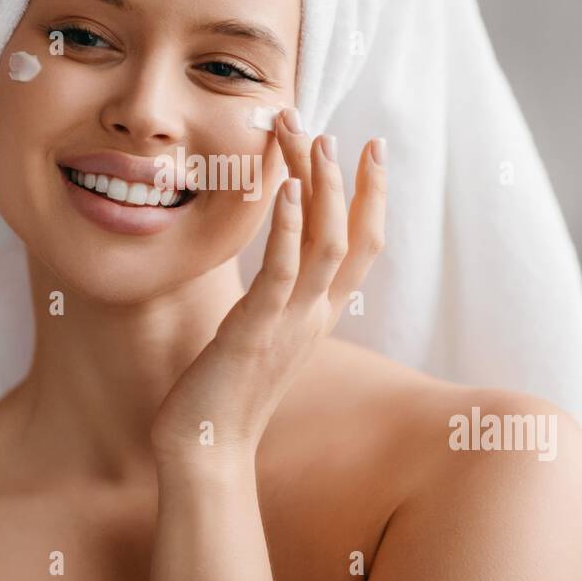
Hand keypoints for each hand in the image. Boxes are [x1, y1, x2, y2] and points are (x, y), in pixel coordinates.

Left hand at [149, 107, 387, 468]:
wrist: (208, 449)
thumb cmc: (227, 390)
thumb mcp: (263, 334)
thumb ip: (278, 298)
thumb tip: (276, 262)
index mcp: (319, 315)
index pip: (363, 245)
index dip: (372, 196)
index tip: (371, 149)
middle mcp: (315, 316)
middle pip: (353, 235)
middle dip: (348, 179)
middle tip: (336, 131)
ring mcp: (291, 324)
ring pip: (327, 244)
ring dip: (324, 189)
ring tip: (316, 140)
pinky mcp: (255, 331)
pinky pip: (281, 272)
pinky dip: (285, 227)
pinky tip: (282, 189)